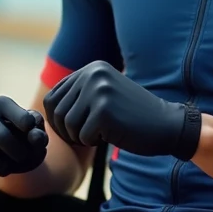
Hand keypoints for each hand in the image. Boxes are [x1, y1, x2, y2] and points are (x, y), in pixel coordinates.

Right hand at [0, 95, 48, 175]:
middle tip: (22, 160)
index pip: (24, 120)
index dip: (33, 137)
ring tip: (8, 167)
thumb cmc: (20, 136)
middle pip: (2, 138)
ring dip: (2, 166)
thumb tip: (34, 136)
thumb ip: (39, 133)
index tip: (34, 142)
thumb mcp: (35, 133)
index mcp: (1, 103)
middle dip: (18, 155)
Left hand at [42, 61, 200, 160]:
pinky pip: (83, 136)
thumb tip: (46, 106)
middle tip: (86, 135)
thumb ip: (79, 93)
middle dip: (67, 130)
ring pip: (67, 124)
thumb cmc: (131, 116)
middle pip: (57, 111)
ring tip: (101, 133)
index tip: (74, 129)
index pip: (53, 97)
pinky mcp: (105, 112)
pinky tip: (111, 135)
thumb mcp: (104, 94)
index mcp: (92, 68)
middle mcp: (94, 74)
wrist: (166, 125)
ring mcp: (99, 91)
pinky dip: (93, 142)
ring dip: (80, 137)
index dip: (58, 119)